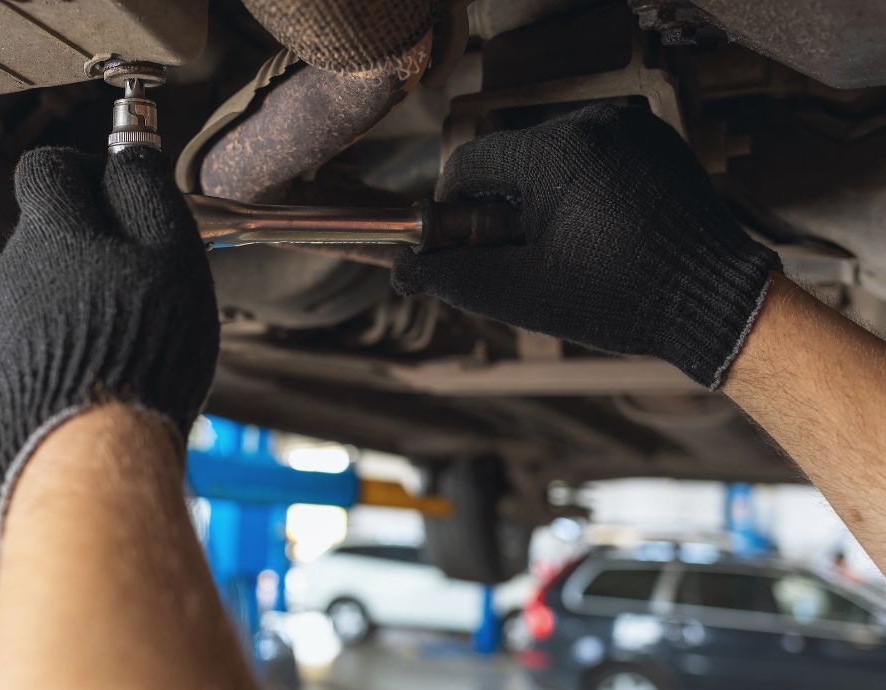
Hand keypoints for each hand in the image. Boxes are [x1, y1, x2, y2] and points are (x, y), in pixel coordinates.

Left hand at [0, 147, 218, 512]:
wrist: (92, 456)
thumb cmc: (142, 355)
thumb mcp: (170, 257)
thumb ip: (147, 194)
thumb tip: (130, 155)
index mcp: (51, 234)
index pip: (47, 167)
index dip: (85, 171)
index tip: (118, 193)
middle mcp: (10, 274)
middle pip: (45, 233)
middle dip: (89, 243)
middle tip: (140, 278)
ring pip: (38, 288)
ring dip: (76, 298)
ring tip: (125, 337)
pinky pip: (30, 340)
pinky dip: (61, 344)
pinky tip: (97, 371)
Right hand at [392, 105, 778, 387]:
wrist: (718, 301)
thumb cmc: (622, 298)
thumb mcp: (523, 294)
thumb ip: (452, 278)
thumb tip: (402, 269)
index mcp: (557, 151)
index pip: (471, 163)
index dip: (454, 208)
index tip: (463, 243)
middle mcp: (596, 123)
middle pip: (512, 161)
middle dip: (505, 207)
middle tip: (524, 257)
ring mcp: (633, 128)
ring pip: (553, 160)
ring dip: (544, 200)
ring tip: (568, 251)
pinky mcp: (657, 142)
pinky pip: (596, 157)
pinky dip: (583, 190)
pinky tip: (599, 234)